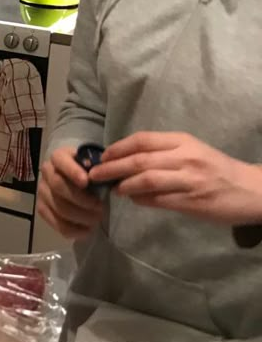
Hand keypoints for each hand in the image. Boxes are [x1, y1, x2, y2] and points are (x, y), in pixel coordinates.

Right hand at [37, 146, 103, 237]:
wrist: (78, 180)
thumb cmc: (89, 170)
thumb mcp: (94, 162)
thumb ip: (99, 166)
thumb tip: (104, 172)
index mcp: (59, 157)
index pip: (61, 162)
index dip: (72, 171)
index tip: (86, 181)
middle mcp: (46, 172)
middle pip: (58, 186)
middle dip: (81, 199)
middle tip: (100, 208)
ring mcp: (42, 192)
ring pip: (58, 207)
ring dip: (80, 216)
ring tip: (97, 219)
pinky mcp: (42, 209)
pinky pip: (56, 223)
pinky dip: (73, 229)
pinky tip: (87, 230)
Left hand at [88, 131, 261, 224]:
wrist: (250, 189)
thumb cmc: (216, 169)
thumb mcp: (192, 152)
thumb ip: (163, 154)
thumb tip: (127, 162)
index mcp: (182, 141)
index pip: (142, 140)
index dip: (118, 148)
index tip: (102, 157)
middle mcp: (185, 157)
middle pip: (139, 160)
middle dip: (112, 168)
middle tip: (95, 176)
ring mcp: (189, 179)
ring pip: (146, 180)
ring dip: (124, 185)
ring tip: (114, 190)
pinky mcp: (192, 201)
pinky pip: (158, 200)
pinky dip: (141, 200)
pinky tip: (134, 200)